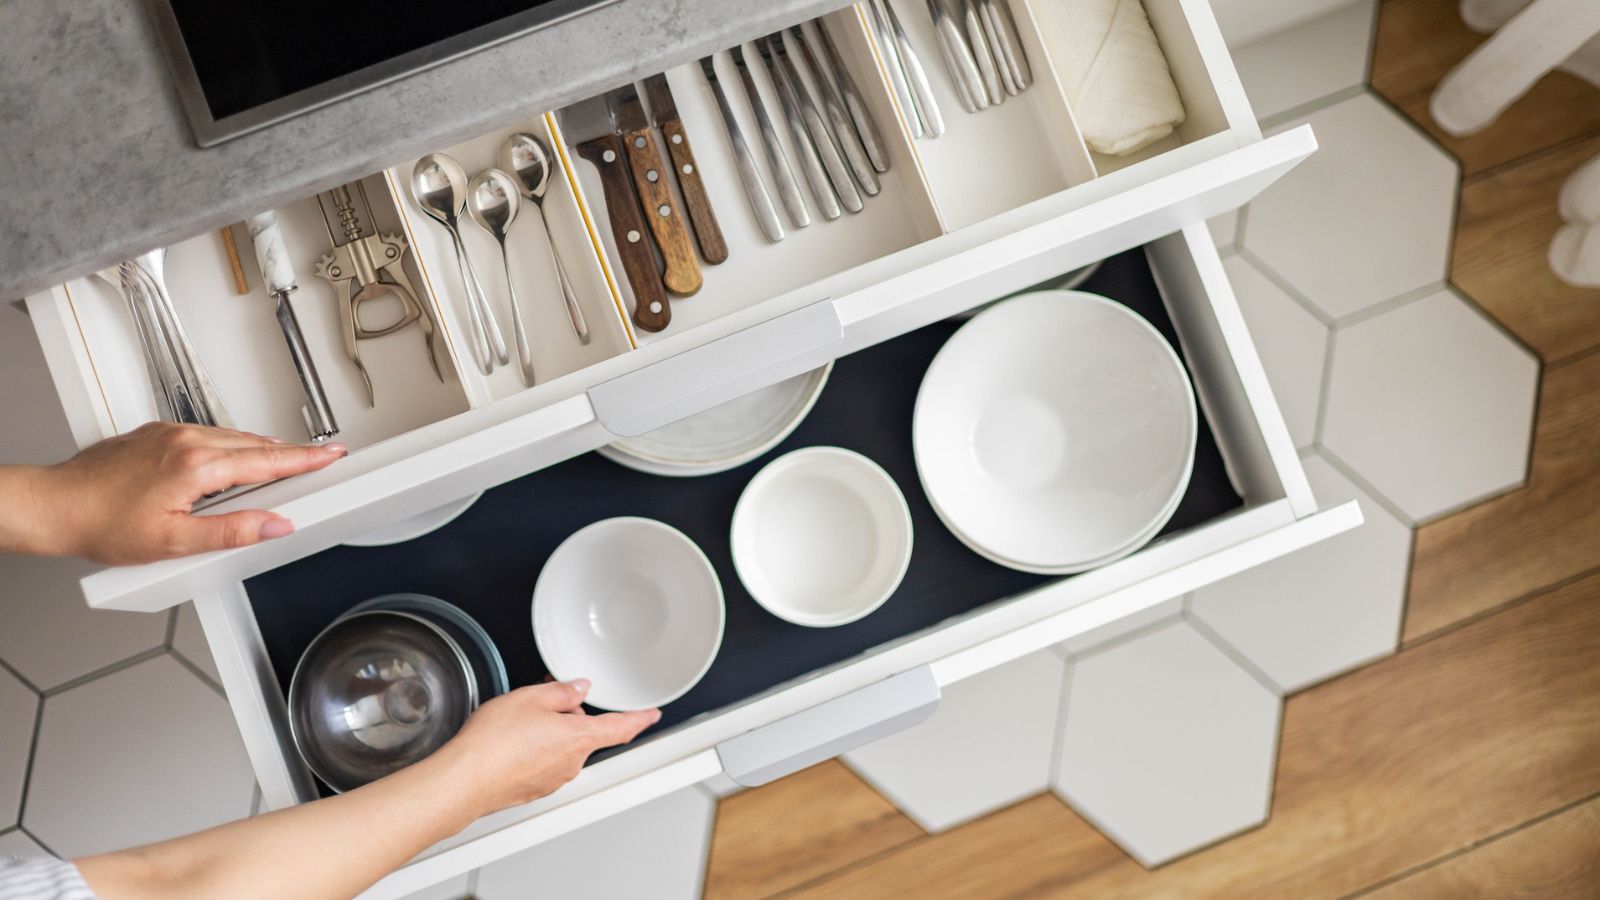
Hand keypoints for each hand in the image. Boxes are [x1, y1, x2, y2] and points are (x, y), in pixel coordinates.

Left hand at [29, 422, 345, 563]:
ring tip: (281, 463)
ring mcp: (169, 433)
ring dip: (259, 449)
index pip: (267, 461)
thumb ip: (232, 531)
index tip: (332, 456)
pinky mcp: (155, 433)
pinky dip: (229, 445)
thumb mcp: (175, 542)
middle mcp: (185, 440)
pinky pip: (206, 434)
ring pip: (231, 437)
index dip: (305, 460)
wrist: (54, 506)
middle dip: (290, 453)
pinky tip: (230, 460)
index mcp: (197, 465)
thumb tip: (274, 524)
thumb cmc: (102, 524)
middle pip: (254, 444)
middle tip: (318, 459)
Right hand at [432, 680, 660, 815]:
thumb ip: (562, 692)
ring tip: (516, 725)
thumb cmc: (494, 742)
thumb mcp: (531, 698)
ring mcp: (553, 779)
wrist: (465, 780)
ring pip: (561, 748)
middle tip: (540, 704)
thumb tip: (579, 688)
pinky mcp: (534, 790)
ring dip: (547, 735)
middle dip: (567, 718)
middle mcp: (571, 763)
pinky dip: (532, 752)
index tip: (652, 714)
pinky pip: (542, 764)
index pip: (621, 727)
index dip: (640, 719)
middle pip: (583, 734)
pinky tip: (509, 744)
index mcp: (579, 738)